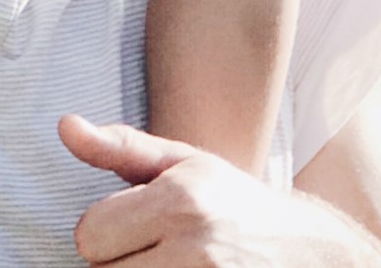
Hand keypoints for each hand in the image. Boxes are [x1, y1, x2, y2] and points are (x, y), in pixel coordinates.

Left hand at [61, 116, 380, 265]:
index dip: (104, 234)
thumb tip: (64, 126)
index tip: (134, 228)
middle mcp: (196, 249)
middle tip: (158, 252)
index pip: (89, 235)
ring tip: (169, 266)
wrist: (316, 255)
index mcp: (180, 200)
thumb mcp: (184, 164)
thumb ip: (120, 148)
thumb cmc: (236, 204)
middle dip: (120, 265)